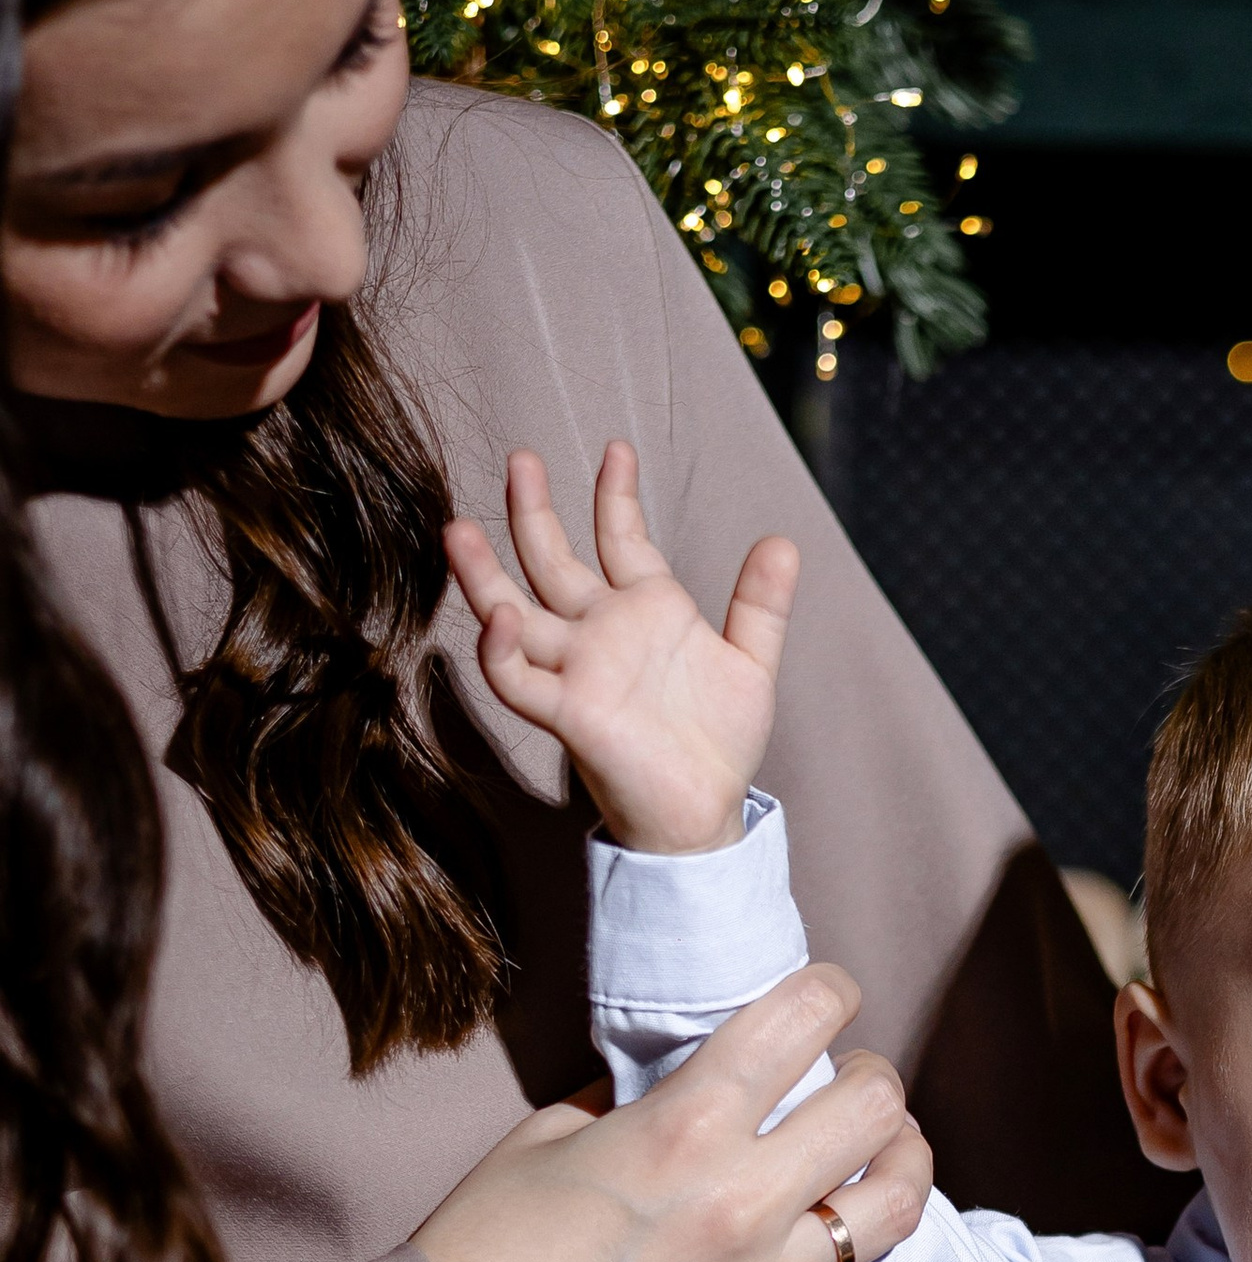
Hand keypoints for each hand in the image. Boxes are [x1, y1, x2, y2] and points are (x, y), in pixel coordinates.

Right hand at [413, 964, 978, 1261]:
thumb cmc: (476, 1250)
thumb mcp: (541, 1136)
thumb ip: (625, 1099)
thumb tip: (675, 1083)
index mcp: (681, 1128)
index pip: (799, 1023)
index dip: (828, 992)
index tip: (826, 995)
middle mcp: (739, 1203)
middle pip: (873, 1110)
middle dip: (874, 1079)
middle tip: (852, 1082)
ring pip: (892, 1212)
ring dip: (904, 1168)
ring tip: (889, 1155)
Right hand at [444, 441, 798, 855]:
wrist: (706, 810)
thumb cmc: (719, 741)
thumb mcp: (751, 663)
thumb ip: (761, 605)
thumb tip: (785, 543)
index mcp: (645, 611)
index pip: (620, 539)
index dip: (616, 496)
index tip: (617, 451)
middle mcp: (601, 633)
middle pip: (551, 561)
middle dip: (531, 512)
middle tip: (521, 459)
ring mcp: (578, 669)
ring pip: (512, 612)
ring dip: (484, 574)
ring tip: (457, 529)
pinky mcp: (568, 712)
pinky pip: (517, 679)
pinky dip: (501, 650)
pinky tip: (499, 616)